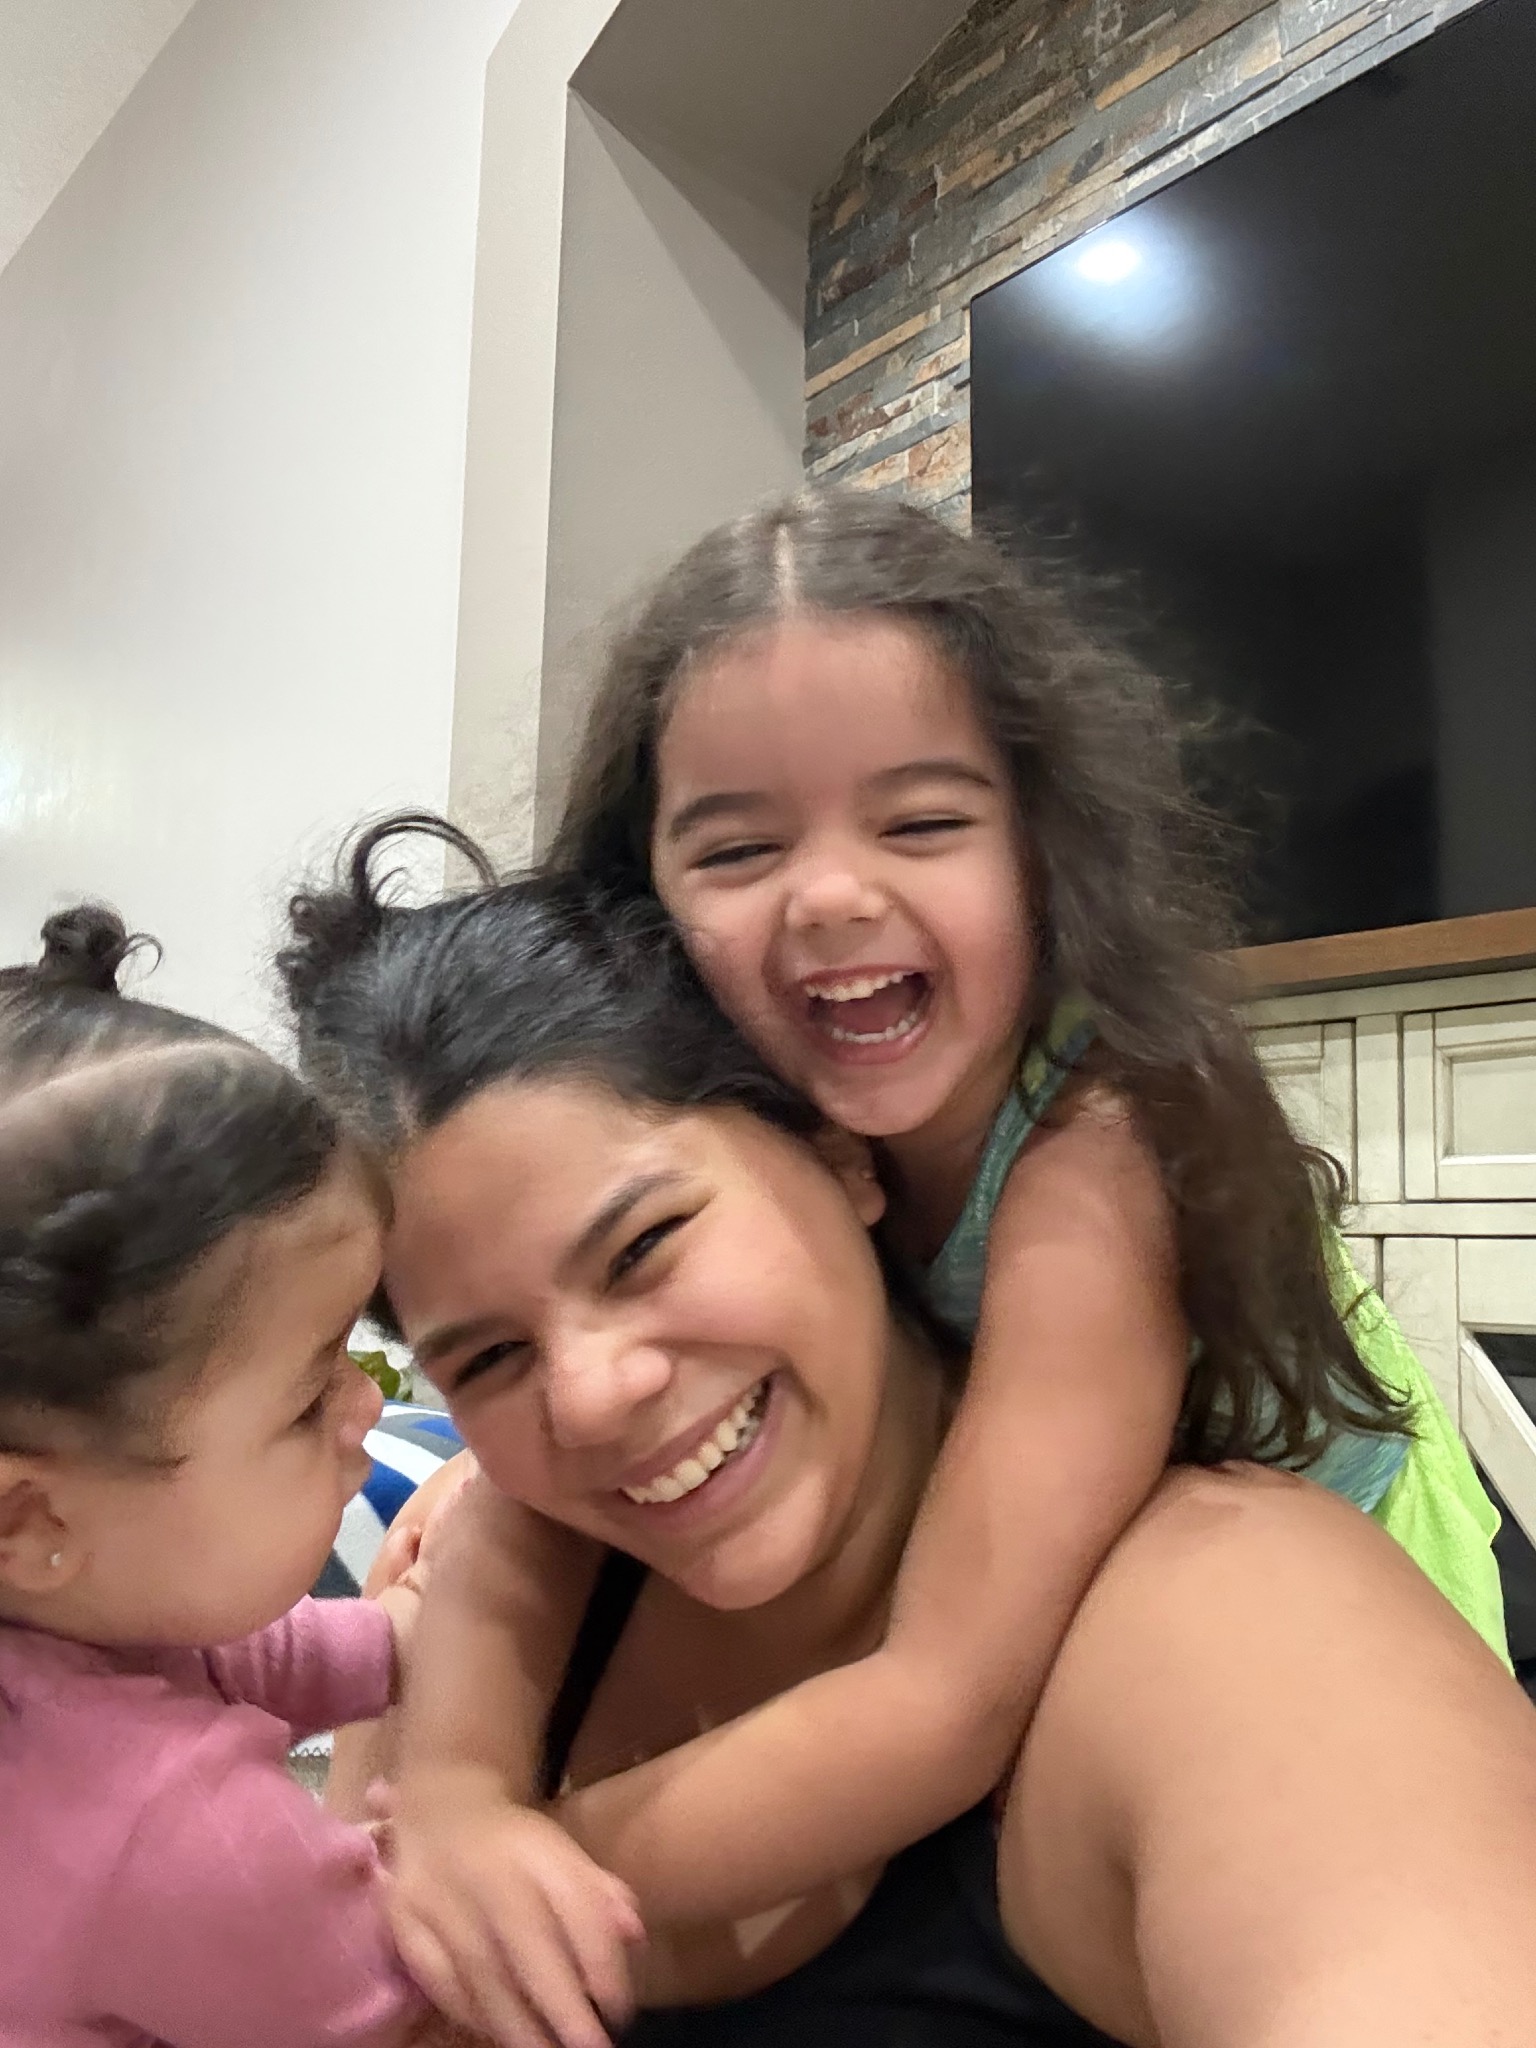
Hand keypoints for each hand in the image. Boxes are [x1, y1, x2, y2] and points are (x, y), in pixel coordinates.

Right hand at [388, 1794, 642, 2047]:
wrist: (439, 1812)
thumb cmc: (514, 1847)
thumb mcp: (562, 1853)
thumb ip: (598, 1891)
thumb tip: (634, 1932)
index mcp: (536, 1848)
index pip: (576, 1904)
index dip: (600, 1962)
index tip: (618, 2010)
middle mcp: (487, 1869)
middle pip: (525, 1944)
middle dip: (560, 2007)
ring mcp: (439, 1895)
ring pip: (480, 1972)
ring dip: (516, 2024)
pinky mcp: (403, 1920)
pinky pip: (438, 1980)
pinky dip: (470, 2013)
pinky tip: (496, 2032)